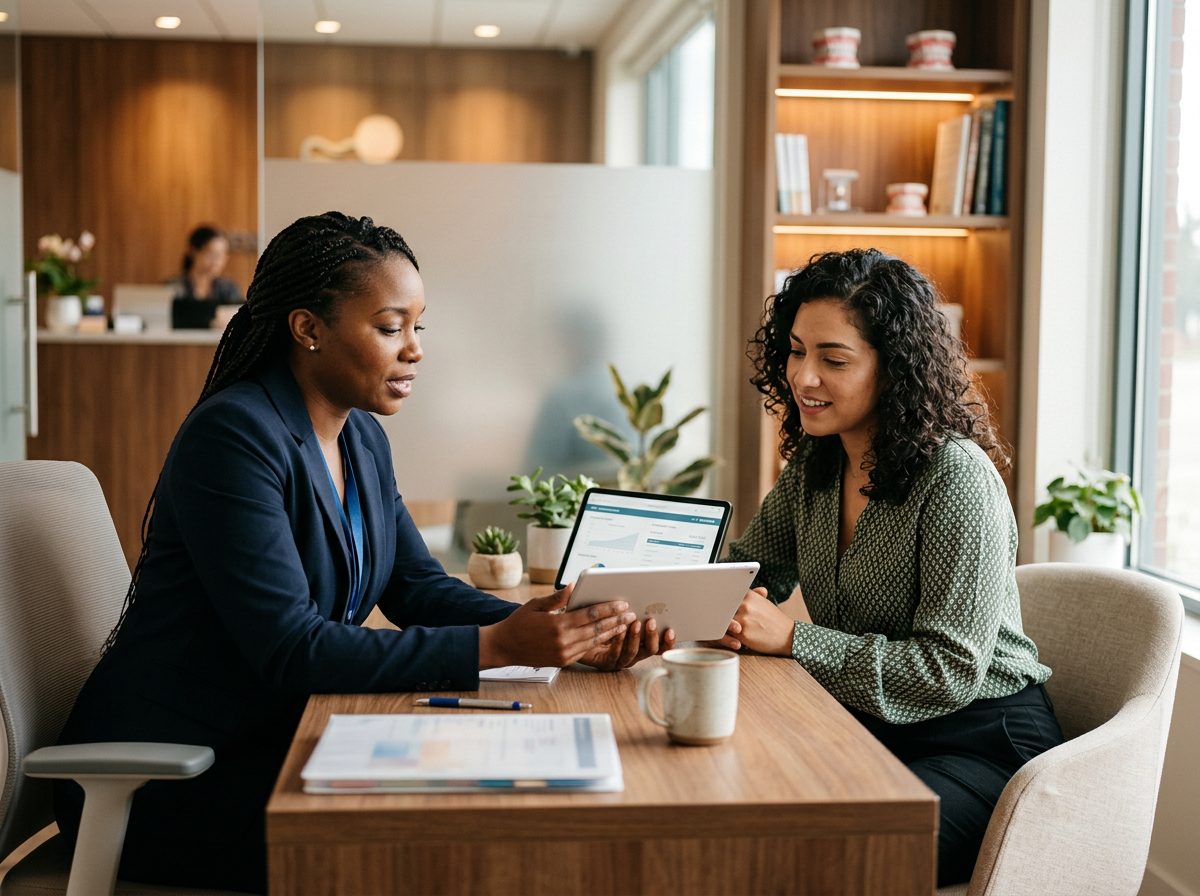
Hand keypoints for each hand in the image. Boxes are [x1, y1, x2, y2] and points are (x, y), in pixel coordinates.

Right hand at [478, 584, 635, 669]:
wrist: (504, 647)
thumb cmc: (518, 623)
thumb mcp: (535, 605)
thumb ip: (558, 597)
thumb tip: (574, 585)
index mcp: (558, 624)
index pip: (590, 615)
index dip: (609, 609)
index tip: (622, 603)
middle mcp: (564, 640)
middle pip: (597, 629)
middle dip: (617, 621)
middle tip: (631, 613)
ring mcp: (564, 653)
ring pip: (594, 641)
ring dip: (612, 633)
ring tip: (626, 625)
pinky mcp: (563, 661)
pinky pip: (586, 650)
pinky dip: (599, 643)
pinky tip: (608, 636)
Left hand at [577, 616, 676, 671]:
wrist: (579, 636)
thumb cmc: (602, 623)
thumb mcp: (622, 613)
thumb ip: (633, 607)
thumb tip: (646, 592)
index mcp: (641, 643)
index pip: (661, 646)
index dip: (668, 641)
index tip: (671, 629)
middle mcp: (634, 654)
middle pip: (650, 650)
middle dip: (652, 635)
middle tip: (651, 621)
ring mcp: (621, 659)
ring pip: (633, 652)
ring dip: (635, 637)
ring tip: (635, 623)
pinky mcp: (606, 662)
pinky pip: (614, 654)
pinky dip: (618, 641)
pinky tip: (619, 630)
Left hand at [707, 587, 795, 655]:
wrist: (788, 636)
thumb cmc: (774, 620)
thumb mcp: (762, 603)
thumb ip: (747, 597)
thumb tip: (732, 589)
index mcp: (749, 595)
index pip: (726, 593)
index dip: (717, 597)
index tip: (708, 597)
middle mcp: (745, 604)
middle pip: (721, 606)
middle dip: (714, 610)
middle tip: (704, 611)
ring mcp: (743, 619)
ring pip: (722, 620)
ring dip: (719, 623)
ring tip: (716, 625)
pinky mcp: (742, 633)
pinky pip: (726, 633)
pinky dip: (724, 634)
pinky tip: (725, 635)